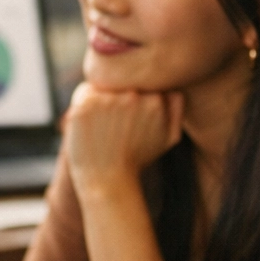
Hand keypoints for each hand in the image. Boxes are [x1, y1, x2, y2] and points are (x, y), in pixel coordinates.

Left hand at [64, 83, 183, 197]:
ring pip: (102, 83)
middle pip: (122, 78)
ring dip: (99, 97)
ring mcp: (107, 100)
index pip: (142, 79)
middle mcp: (133, 96)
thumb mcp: (168, 138)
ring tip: (101, 126)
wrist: (107, 181)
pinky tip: (89, 126)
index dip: (133, 95)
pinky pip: (83, 92)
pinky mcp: (83, 106)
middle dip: (117, 93)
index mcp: (156, 100)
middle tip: (113, 120)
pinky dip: (83, 105)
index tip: (128, 115)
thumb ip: (176, 108)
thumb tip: (173, 86)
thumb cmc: (137, 160)